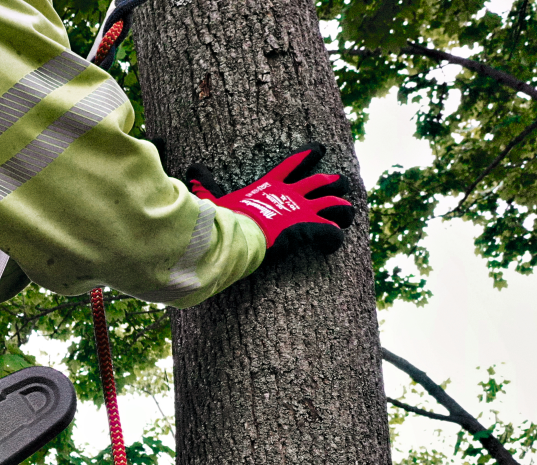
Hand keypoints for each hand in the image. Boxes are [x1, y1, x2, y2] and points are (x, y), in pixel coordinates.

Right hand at [186, 143, 355, 264]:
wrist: (234, 235)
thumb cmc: (223, 218)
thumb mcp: (213, 199)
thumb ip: (206, 185)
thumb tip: (192, 169)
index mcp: (271, 185)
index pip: (294, 163)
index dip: (308, 154)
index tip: (320, 149)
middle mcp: (292, 195)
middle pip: (324, 182)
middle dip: (335, 182)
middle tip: (341, 184)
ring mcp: (303, 212)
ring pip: (338, 205)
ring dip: (343, 210)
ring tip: (344, 217)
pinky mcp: (309, 230)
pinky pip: (333, 233)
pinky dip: (335, 239)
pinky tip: (332, 245)